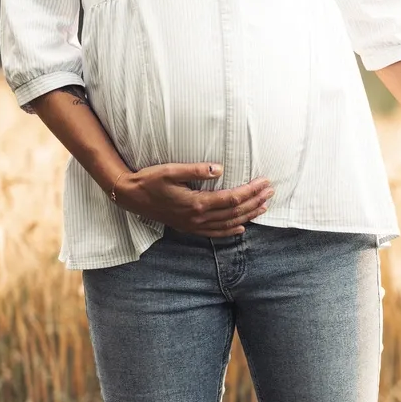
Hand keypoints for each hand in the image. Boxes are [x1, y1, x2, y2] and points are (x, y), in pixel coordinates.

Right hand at [110, 163, 271, 237]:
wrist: (130, 197)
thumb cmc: (149, 180)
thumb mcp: (170, 170)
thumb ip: (195, 169)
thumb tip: (219, 168)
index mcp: (196, 203)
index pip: (232, 199)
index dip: (250, 191)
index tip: (264, 182)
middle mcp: (198, 217)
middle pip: (235, 212)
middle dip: (255, 202)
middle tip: (271, 192)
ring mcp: (194, 225)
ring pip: (228, 224)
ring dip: (248, 215)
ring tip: (264, 206)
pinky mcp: (189, 227)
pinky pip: (215, 233)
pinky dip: (231, 231)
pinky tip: (242, 227)